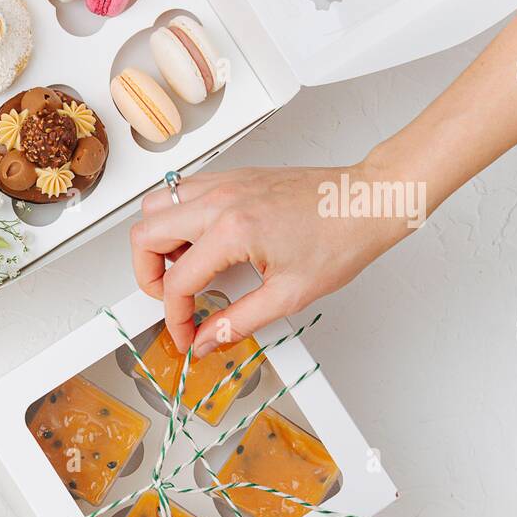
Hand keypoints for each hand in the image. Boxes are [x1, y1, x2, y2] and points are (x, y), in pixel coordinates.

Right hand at [129, 163, 413, 356]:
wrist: (370, 200)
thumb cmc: (342, 236)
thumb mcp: (289, 294)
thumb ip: (238, 321)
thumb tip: (207, 339)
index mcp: (232, 231)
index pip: (177, 282)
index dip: (176, 317)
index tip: (187, 332)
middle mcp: (220, 201)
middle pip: (145, 235)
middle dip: (148, 276)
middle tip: (171, 299)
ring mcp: (224, 184)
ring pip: (156, 207)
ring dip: (158, 242)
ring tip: (182, 269)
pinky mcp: (233, 177)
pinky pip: (182, 193)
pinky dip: (178, 220)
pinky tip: (202, 243)